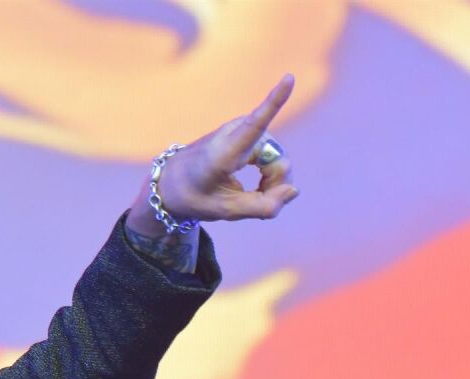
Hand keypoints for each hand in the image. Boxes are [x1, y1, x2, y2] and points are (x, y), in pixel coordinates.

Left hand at [128, 74, 298, 237]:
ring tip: (255, 192)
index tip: (289, 77)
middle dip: (275, 186)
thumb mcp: (226, 211)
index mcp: (222, 153)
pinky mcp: (251, 131)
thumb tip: (295, 189)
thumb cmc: (196, 195)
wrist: (174, 180)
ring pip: (280, 159)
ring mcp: (244, 129)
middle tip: (258, 203)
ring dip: (273, 180)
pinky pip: (275, 155)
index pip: (254, 124)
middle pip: (278, 162)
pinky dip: (271, 174)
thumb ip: (263, 206)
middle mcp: (235, 133)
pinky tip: (262, 185)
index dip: (274, 102)